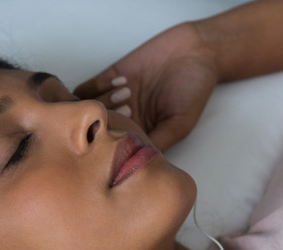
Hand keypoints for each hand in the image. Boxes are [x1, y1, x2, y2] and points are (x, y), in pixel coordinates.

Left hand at [74, 22, 218, 150]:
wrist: (195, 52)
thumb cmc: (193, 91)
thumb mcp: (179, 123)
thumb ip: (157, 142)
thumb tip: (134, 164)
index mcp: (139, 135)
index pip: (113, 150)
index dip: (111, 148)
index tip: (122, 138)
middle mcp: (123, 120)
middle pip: (95, 132)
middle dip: (108, 123)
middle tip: (130, 110)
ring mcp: (113, 99)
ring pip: (89, 111)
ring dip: (104, 102)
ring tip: (128, 93)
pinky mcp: (109, 78)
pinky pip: (87, 88)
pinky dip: (99, 86)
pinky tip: (123, 81)